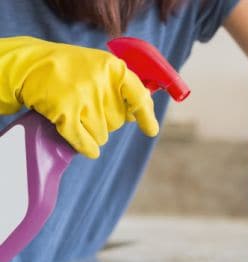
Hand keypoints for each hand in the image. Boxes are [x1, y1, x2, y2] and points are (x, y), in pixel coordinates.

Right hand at [0, 36, 157, 157]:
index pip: (139, 96)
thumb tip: (145, 111)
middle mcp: (101, 82)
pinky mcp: (65, 111)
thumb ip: (122, 87)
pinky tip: (86, 146)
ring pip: (102, 134)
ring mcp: (83, 97)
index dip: (146, 115)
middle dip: (106, 120)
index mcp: (114, 68)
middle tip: (88, 105)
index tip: (151, 130)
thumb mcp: (100, 68)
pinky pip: (84, 140)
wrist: (31, 64)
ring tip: (77, 113)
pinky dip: (85, 146)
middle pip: (118, 121)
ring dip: (92, 131)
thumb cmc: (72, 69)